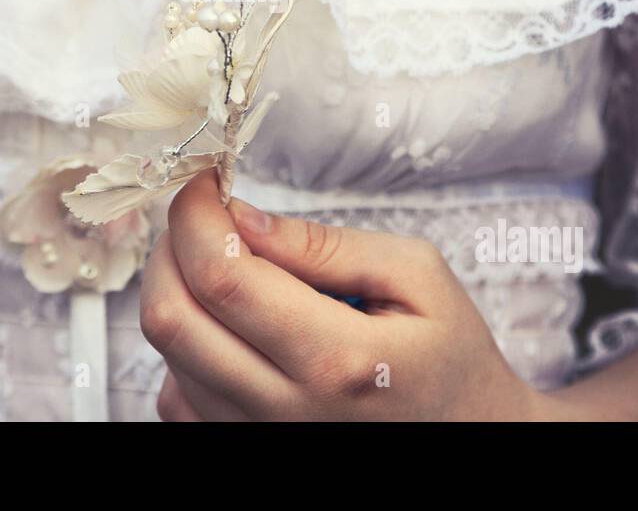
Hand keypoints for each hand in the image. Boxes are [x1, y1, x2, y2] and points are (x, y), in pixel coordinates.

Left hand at [140, 171, 542, 420]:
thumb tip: (241, 217)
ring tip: (220, 263)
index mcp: (338, 359)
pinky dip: (185, 350)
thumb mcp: (416, 274)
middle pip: (172, 321)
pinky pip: (176, 400)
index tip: (204, 185)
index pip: (223, 278)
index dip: (194, 218)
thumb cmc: (449, 355)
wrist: (471, 435)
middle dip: (168, 250)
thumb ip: (325, 245)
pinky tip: (228, 327)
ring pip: (166, 358)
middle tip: (200, 217)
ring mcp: (260, 441)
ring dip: (176, 293)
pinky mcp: (245, 452)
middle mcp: (287, 413)